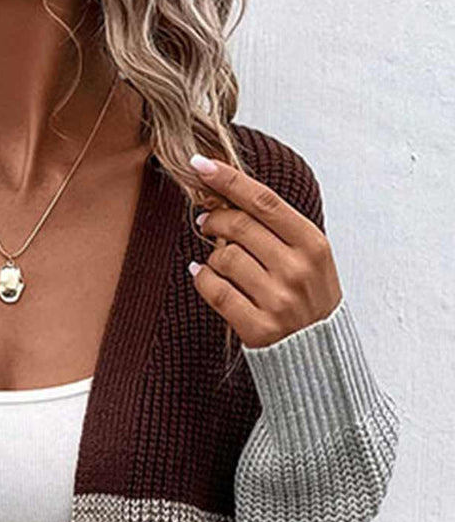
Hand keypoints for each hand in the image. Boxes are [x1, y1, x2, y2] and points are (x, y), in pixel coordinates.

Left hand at [186, 154, 342, 348]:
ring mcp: (277, 301)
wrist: (319, 355)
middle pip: (239, 227)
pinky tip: (203, 276)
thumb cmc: (310, 299)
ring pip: (224, 259)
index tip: (201, 165)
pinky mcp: (258, 328)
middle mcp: (297, 270)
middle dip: (215, 219)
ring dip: (213, 257)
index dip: (229, 180)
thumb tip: (228, 197)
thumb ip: (279, 229)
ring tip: (219, 262)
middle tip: (207, 221)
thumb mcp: (310, 258)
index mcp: (313, 245)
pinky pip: (215, 292)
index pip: (264, 201)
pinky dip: (203, 280)